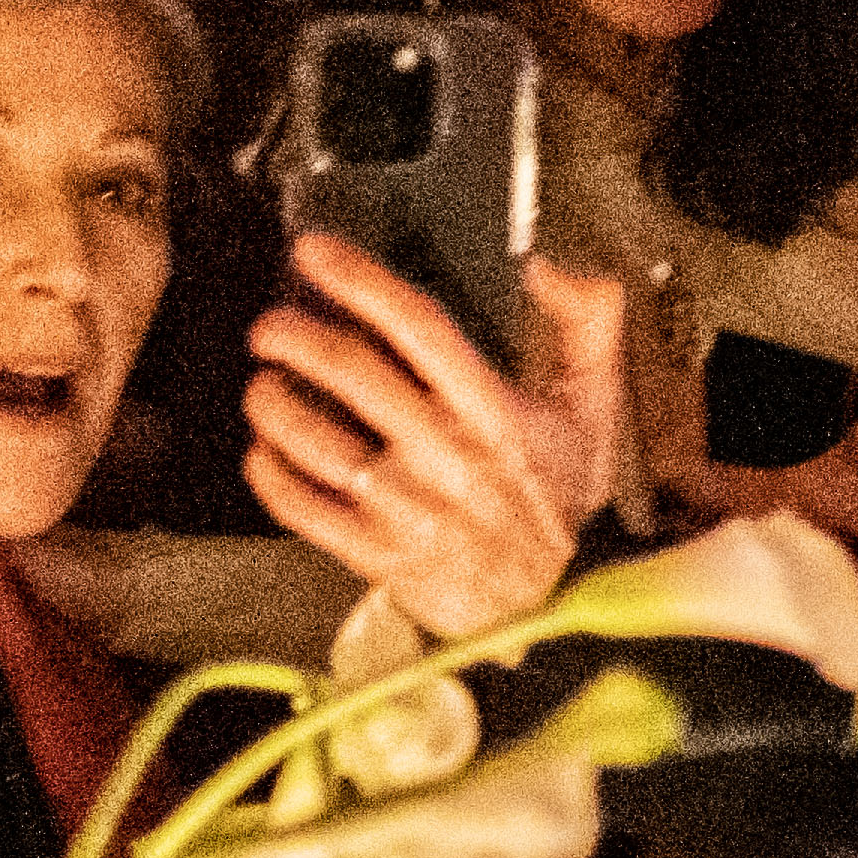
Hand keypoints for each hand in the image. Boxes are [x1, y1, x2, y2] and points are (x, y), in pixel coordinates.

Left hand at [241, 231, 632, 642]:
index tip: (314, 252)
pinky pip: (304, 508)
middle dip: (295, 336)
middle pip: (354, 373)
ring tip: (263, 386)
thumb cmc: (559, 501)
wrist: (555, 605)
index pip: (419, 327)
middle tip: (269, 325)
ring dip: (274, 404)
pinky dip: (271, 475)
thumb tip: (551, 267)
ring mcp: (409, 508)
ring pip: (318, 441)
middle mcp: (447, 454)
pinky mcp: (380, 555)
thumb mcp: (594, 409)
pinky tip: (263, 452)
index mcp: (494, 411)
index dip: (360, 280)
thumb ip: (588, 325)